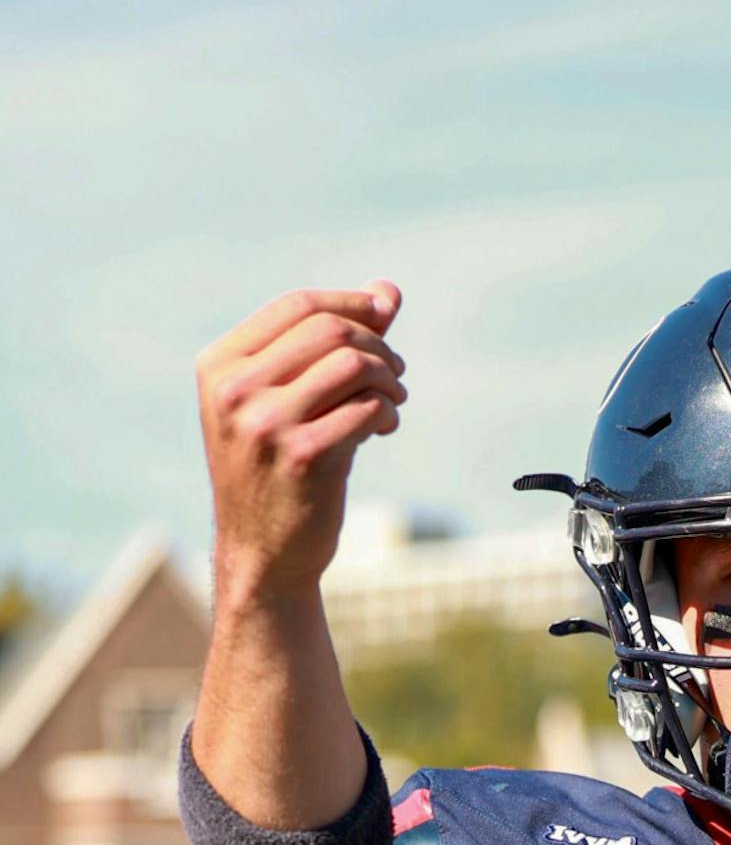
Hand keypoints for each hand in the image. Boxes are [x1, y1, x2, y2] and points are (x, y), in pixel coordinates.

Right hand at [198, 283, 405, 597]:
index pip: (297, 306)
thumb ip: (332, 343)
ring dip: (388, 379)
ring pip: (352, 366)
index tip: (386, 315)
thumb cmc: (278, 470)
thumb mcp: (288, 400)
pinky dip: (388, 413)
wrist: (263, 554)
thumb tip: (389, 290)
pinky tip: (385, 428)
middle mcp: (235, 391)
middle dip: (377, 345)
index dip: (352, 303)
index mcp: (221, 366)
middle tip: (395, 373)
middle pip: (330, 331)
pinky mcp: (303, 458)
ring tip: (394, 400)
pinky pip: (367, 410)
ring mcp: (266, 425)